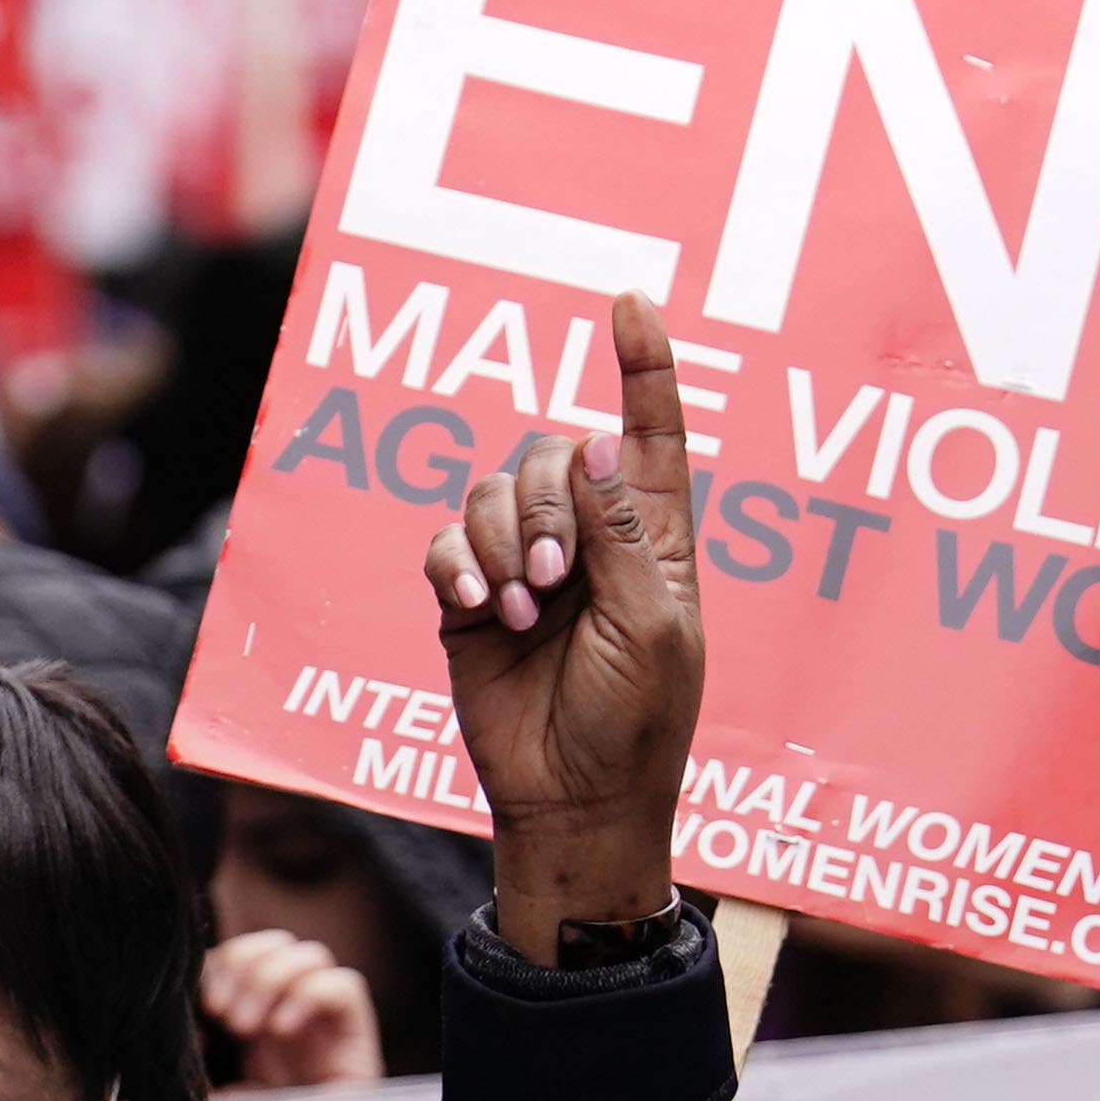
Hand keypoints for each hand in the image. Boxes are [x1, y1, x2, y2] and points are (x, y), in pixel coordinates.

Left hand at [200, 929, 383, 1087]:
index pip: (239, 956)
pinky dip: (308, 996)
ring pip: (308, 953)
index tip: (198, 1004)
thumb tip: (183, 1020)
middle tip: (224, 1015)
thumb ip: (190, 1057)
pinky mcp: (357, 1037)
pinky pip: (343, 985)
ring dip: (270, 979)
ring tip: (249, 1026)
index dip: (218, 964)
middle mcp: (292, 1013)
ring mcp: (325, 1023)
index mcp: (254, 1019)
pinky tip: (283, 1031)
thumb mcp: (207, 1098)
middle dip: (243, 965)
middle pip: (274, 942)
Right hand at [431, 290, 705, 953]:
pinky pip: (445, 542)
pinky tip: (481, 607)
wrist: (574, 799)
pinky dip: (459, 564)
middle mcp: (588, 538)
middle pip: (550, 455)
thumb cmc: (635, 721)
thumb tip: (592, 441)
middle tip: (556, 580)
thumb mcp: (653, 627)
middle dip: (546, 505)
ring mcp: (525, 565)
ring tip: (523, 608)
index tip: (632, 301)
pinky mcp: (468, 597)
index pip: (650, 436)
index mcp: (655, 539)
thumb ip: (623, 534)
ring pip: (490, 490)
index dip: (645, 368)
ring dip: (504, 541)